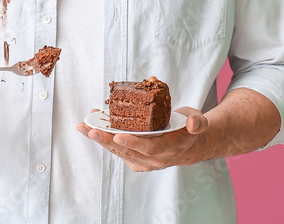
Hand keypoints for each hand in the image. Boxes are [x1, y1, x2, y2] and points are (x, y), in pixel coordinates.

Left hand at [76, 106, 209, 171]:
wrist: (188, 145)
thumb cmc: (189, 129)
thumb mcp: (199, 122)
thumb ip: (197, 122)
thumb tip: (193, 123)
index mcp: (168, 149)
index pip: (149, 147)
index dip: (133, 142)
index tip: (118, 135)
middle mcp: (154, 159)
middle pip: (127, 151)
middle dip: (107, 140)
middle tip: (90, 130)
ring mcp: (143, 161)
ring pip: (118, 151)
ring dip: (100, 139)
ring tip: (84, 126)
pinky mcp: (135, 159)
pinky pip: (117, 148)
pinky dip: (104, 137)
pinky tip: (92, 124)